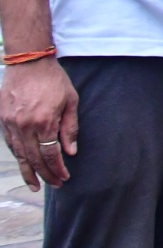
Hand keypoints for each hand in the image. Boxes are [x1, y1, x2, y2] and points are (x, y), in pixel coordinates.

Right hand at [0, 58, 78, 189]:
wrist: (28, 62)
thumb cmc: (53, 80)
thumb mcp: (70, 100)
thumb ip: (70, 128)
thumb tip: (71, 152)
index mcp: (44, 121)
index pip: (50, 154)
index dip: (57, 168)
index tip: (64, 177)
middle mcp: (25, 126)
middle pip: (34, 158)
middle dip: (44, 174)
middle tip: (54, 185)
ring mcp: (11, 124)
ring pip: (19, 155)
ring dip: (28, 172)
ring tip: (35, 185)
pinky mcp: (3, 120)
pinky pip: (10, 144)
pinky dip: (18, 157)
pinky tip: (24, 164)